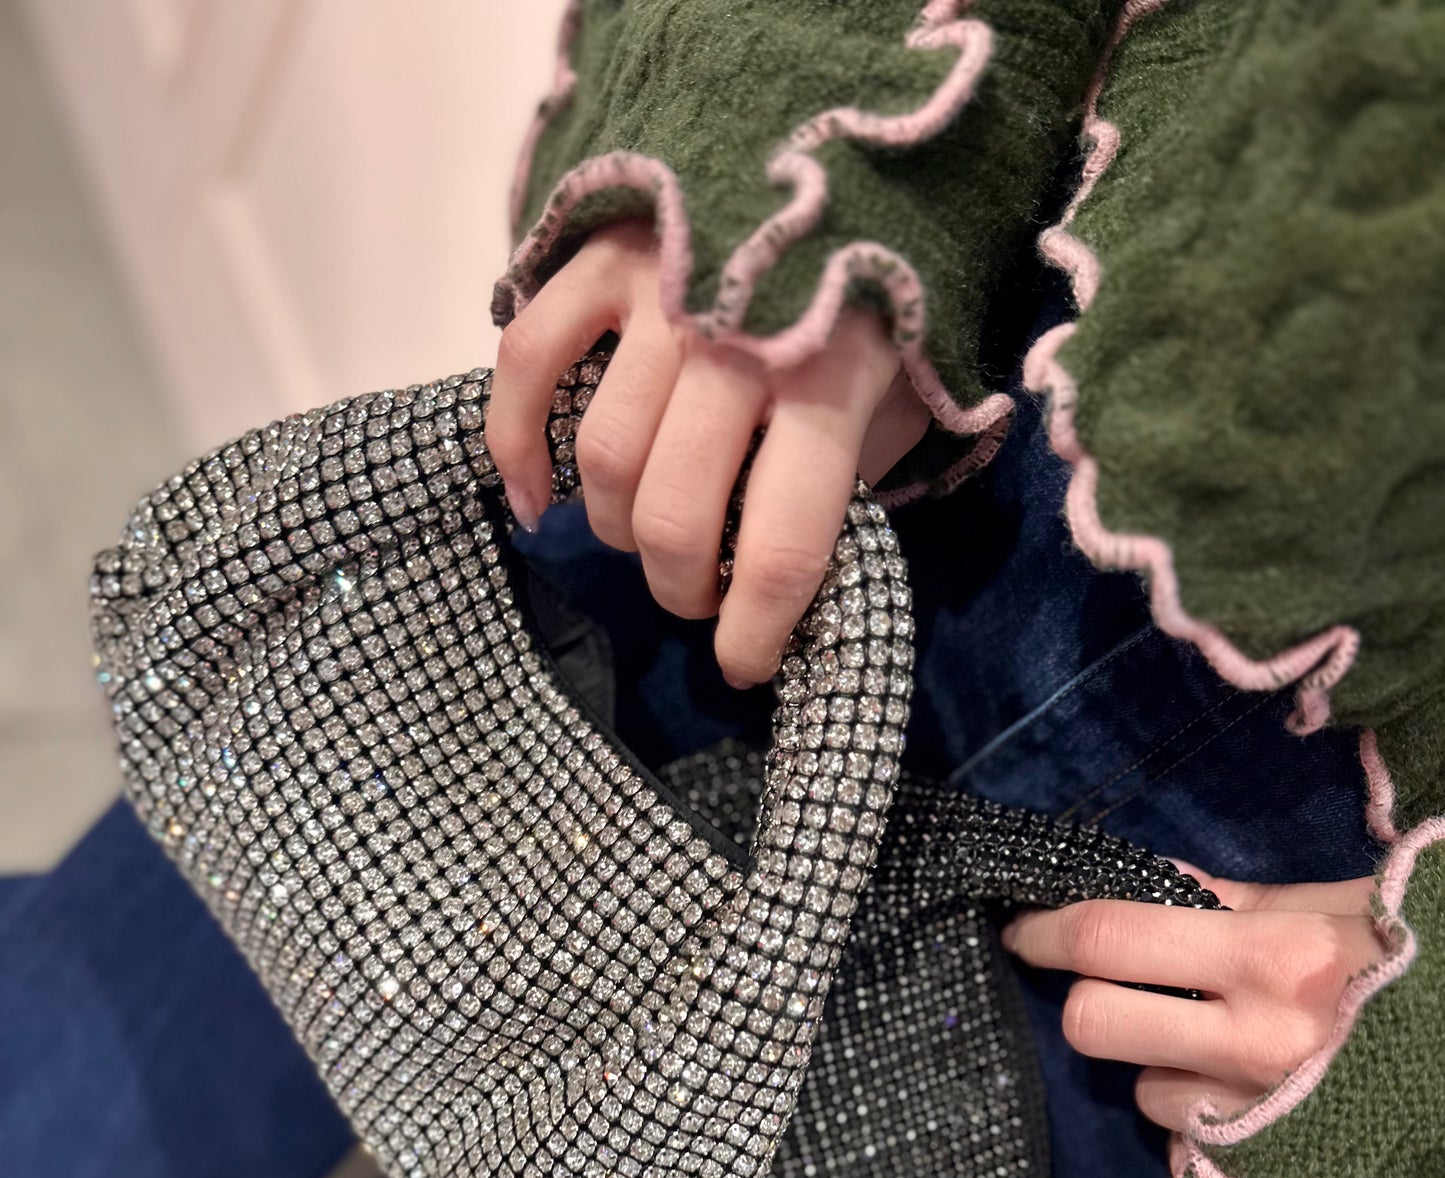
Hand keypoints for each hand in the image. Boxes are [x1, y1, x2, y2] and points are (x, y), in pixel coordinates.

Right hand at [485, 221, 928, 687]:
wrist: (832, 157)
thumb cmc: (867, 308)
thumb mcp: (895, 403)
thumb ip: (844, 483)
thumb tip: (780, 588)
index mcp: (831, 383)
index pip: (781, 544)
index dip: (753, 629)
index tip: (741, 663)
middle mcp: (738, 339)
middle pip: (674, 513)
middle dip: (679, 586)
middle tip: (696, 594)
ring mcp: (659, 291)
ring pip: (604, 459)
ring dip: (616, 529)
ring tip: (644, 538)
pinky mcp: (598, 256)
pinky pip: (526, 366)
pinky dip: (516, 448)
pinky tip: (537, 505)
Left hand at [1000, 870, 1384, 1131]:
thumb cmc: (1423, 967)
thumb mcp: (1344, 909)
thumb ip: (1237, 903)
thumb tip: (1148, 884)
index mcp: (1277, 959)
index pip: (1114, 938)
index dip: (1048, 931)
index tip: (1022, 929)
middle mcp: (1257, 1043)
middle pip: (1095, 1024)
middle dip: (1091, 1000)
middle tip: (1114, 986)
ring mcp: (1263, 1115)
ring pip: (1140, 1091)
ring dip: (1157, 1064)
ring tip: (1216, 1045)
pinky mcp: (1271, 1168)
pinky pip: (1191, 1142)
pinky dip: (1199, 1115)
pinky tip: (1244, 1094)